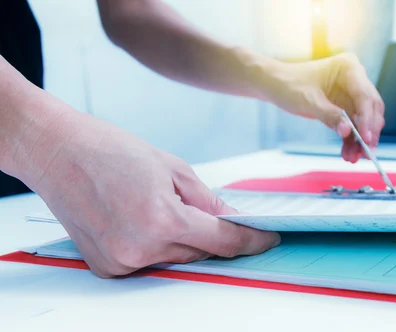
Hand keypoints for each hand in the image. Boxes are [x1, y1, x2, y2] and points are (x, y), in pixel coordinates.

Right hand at [26, 111, 279, 277]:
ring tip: (157, 205)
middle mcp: (140, 248)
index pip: (223, 241)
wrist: (57, 152)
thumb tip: (233, 220)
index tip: (266, 239)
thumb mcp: (173, 168)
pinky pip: (150, 262)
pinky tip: (140, 218)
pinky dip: (156, 245)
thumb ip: (208, 201)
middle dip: (210, 234)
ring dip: (181, 240)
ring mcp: (121, 261)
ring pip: (175, 258)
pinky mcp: (107, 267)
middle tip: (202, 209)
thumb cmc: (110, 151)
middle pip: (200, 252)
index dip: (251, 241)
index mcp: (161, 219)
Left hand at [264, 53, 384, 162]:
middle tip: (366, 153)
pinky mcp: (344, 106)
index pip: (365, 96)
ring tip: (353, 158)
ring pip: (364, 120)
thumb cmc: (289, 85)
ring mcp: (350, 93)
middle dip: (368, 132)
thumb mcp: (308, 101)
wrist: (274, 84)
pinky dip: (351, 140)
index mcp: (348, 68)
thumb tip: (348, 131)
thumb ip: (330, 116)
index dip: (368, 119)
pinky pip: (353, 125)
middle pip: (370, 109)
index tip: (366, 139)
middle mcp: (354, 79)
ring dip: (360, 140)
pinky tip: (348, 154)